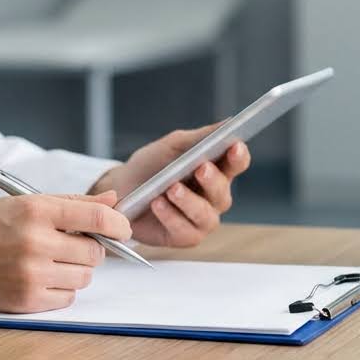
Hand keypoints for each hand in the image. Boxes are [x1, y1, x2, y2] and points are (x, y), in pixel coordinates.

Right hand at [0, 191, 130, 312]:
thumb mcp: (22, 203)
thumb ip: (72, 203)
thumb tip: (114, 203)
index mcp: (35, 210)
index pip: (96, 219)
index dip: (119, 225)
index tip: (123, 229)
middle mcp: (35, 241)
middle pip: (95, 252)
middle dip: (90, 249)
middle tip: (68, 244)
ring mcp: (30, 274)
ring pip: (84, 276)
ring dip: (75, 270)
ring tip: (48, 260)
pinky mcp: (25, 301)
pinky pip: (67, 298)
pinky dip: (61, 289)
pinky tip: (38, 278)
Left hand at [91, 124, 251, 247]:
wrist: (121, 190)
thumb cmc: (151, 166)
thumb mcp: (174, 145)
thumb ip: (201, 137)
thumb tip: (229, 123)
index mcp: (217, 171)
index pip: (236, 164)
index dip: (238, 156)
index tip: (234, 146)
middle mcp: (214, 198)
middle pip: (223, 192)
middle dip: (212, 180)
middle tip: (201, 168)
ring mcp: (201, 219)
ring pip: (205, 215)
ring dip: (189, 201)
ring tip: (172, 188)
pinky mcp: (185, 237)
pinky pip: (184, 229)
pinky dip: (170, 216)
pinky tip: (158, 203)